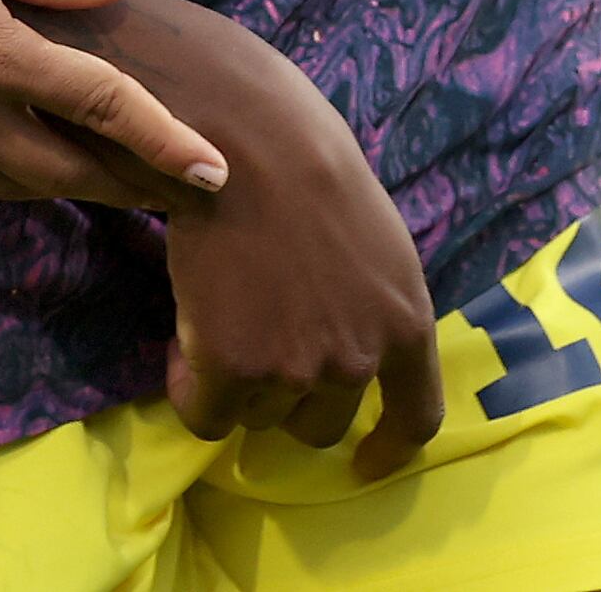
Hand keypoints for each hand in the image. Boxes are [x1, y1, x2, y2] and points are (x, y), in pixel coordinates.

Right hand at [0, 0, 230, 211]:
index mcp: (0, 61)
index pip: (106, 110)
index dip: (167, 142)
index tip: (217, 174)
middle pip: (68, 170)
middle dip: (127, 186)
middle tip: (172, 195)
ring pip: (14, 182)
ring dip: (66, 186)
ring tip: (104, 184)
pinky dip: (1, 170)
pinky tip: (3, 153)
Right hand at [144, 12, 447, 477]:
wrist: (245, 138)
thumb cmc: (306, 163)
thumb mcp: (377, 241)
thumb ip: (371, 305)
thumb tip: (346, 343)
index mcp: (407, 324)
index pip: (415, 418)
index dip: (387, 450)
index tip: (364, 463)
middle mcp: (358, 358)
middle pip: (319, 423)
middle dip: (286, 396)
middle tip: (253, 342)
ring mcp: (295, 368)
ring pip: (259, 415)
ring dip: (237, 383)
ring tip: (218, 316)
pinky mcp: (231, 367)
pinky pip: (207, 414)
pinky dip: (191, 388)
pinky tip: (185, 337)